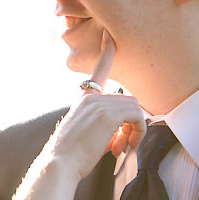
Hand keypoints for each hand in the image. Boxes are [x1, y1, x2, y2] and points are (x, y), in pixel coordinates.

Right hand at [49, 30, 145, 177]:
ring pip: (135, 109)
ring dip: (135, 131)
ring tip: (120, 149)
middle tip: (120, 146)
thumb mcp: (88, 135)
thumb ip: (107, 127)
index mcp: (84, 99)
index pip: (99, 70)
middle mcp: (92, 97)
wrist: (59, 164)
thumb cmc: (71, 156)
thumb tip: (125, 133)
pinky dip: (137, 134)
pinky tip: (123, 148)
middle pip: (129, 100)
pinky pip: (138, 118)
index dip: (106, 51)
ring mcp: (99, 103)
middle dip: (131, 124)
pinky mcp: (109, 115)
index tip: (109, 35)